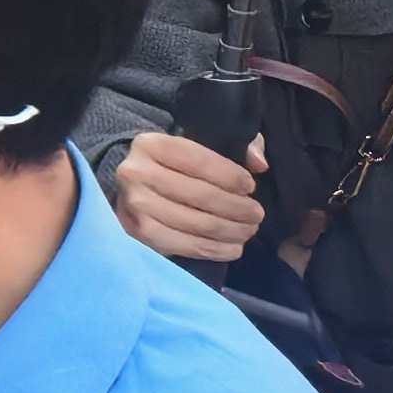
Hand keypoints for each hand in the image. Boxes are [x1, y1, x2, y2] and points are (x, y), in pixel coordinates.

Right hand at [109, 129, 264, 264]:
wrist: (132, 188)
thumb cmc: (173, 165)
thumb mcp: (199, 143)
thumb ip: (237, 144)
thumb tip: (260, 164)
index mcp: (151, 144)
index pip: (199, 161)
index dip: (230, 176)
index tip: (250, 187)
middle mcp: (136, 174)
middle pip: (200, 195)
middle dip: (237, 207)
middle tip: (256, 214)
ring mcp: (134, 207)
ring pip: (197, 223)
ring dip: (231, 230)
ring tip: (248, 230)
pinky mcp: (138, 234)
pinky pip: (185, 246)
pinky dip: (215, 249)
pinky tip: (233, 247)